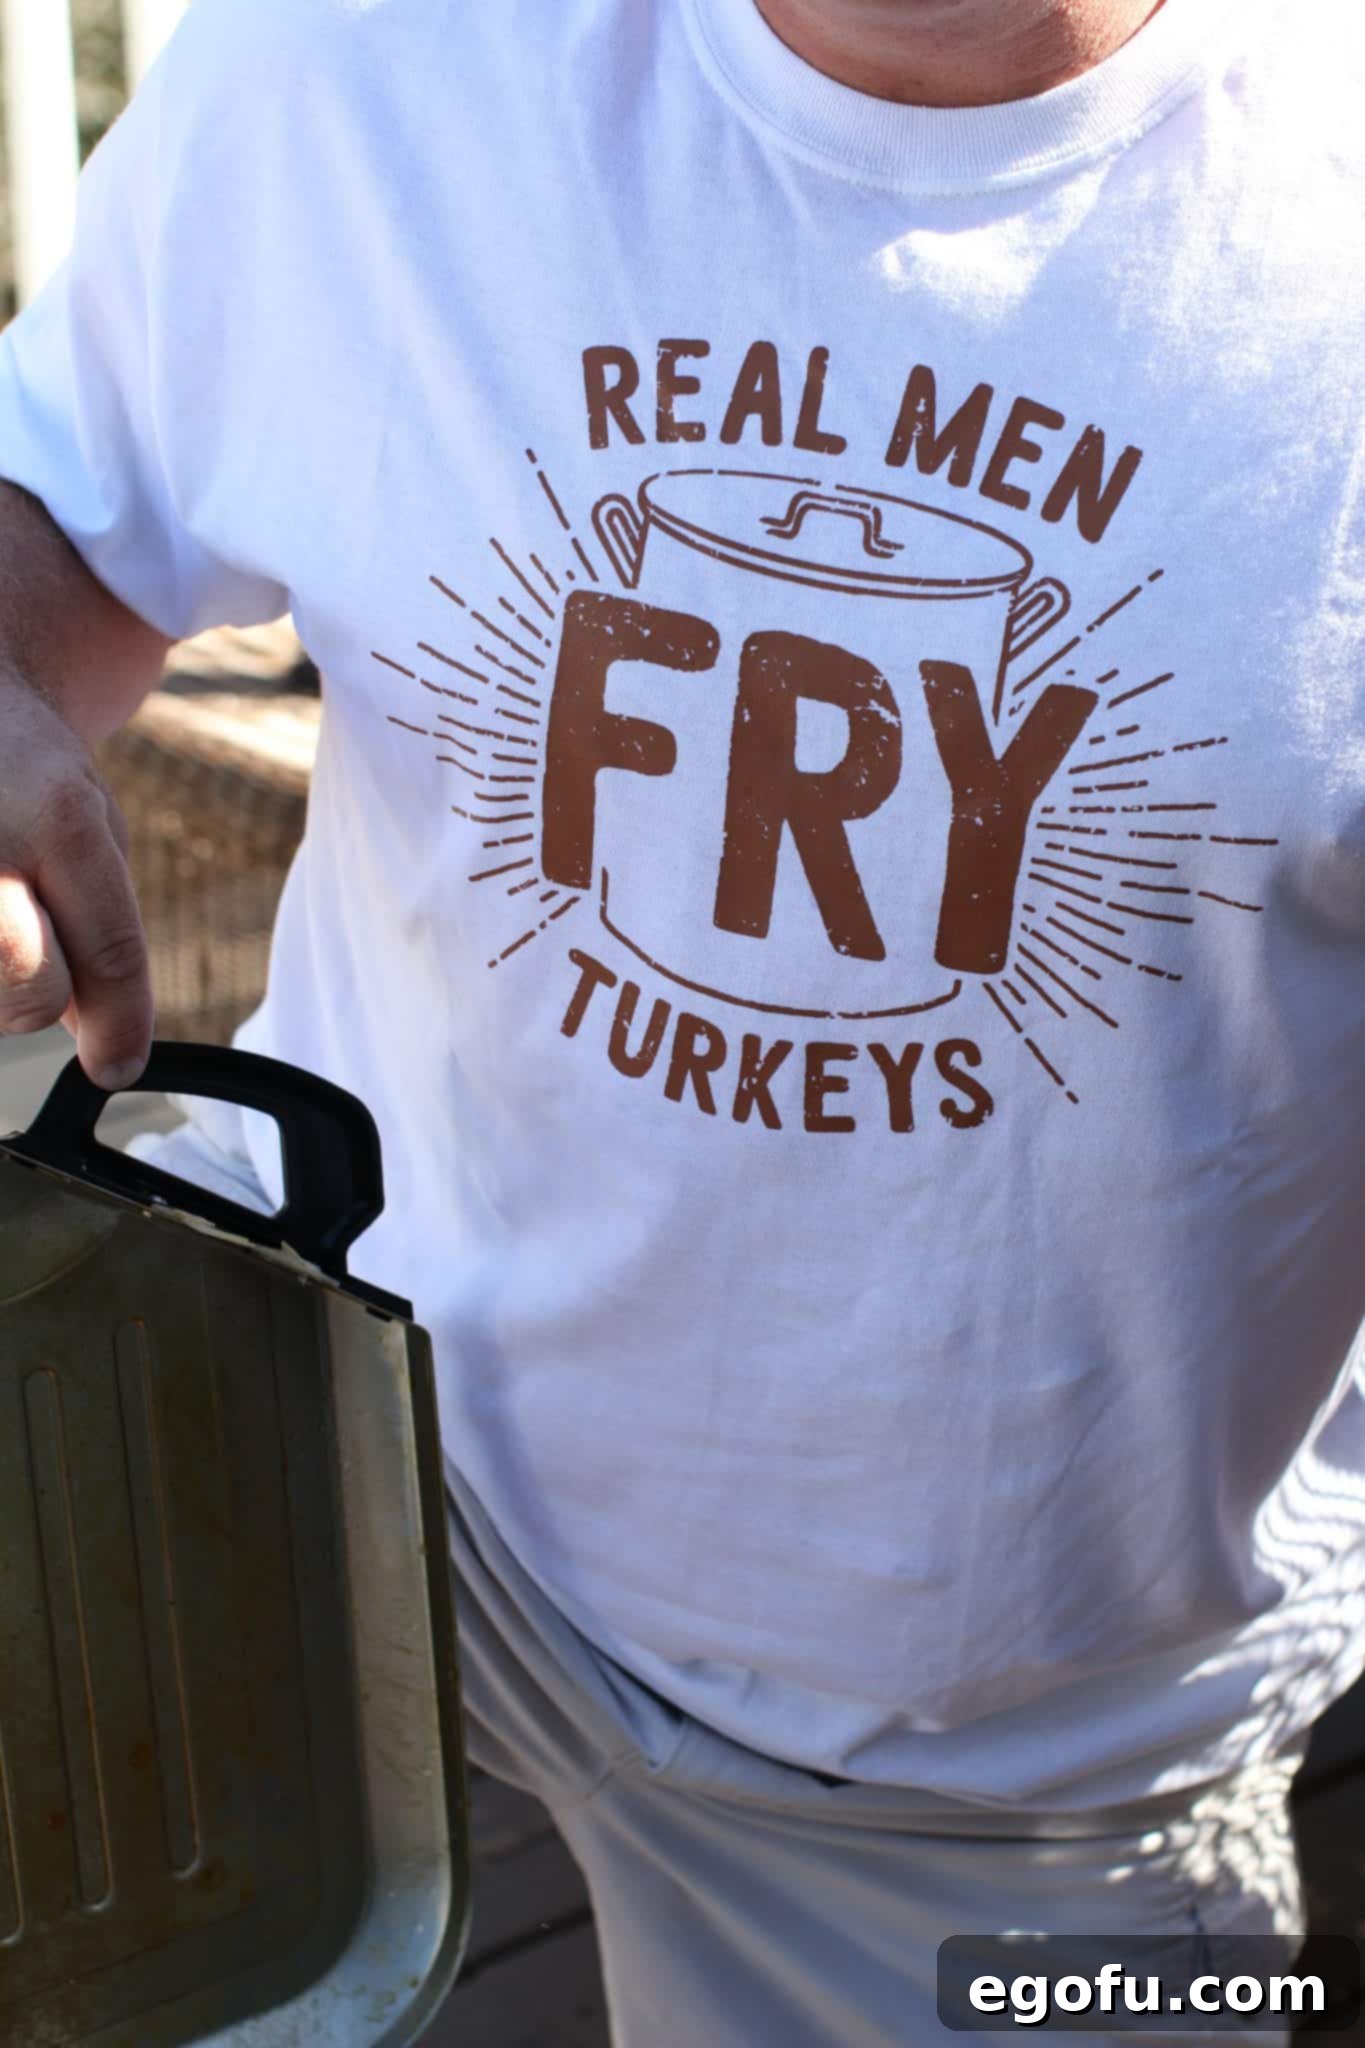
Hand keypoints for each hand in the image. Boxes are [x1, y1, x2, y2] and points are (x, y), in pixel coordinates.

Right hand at [0, 669, 151, 1090]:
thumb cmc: (26, 769)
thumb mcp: (92, 827)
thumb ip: (101, 925)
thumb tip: (90, 1028)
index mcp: (59, 820)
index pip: (108, 955)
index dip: (121, 1028)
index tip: (118, 1067)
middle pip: (31, 993)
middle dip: (44, 995)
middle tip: (37, 948)